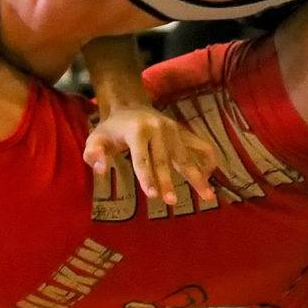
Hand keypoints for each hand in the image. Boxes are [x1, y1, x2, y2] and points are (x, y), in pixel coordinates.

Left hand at [84, 106, 215, 204]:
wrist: (129, 105)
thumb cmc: (110, 129)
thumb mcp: (95, 138)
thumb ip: (94, 154)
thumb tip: (101, 169)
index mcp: (137, 130)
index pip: (142, 158)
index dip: (146, 177)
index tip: (152, 195)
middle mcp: (158, 128)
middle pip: (164, 160)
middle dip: (168, 181)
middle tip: (172, 201)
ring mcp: (172, 129)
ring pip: (184, 156)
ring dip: (196, 177)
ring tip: (208, 196)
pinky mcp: (181, 131)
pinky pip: (198, 144)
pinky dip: (207, 159)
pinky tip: (213, 175)